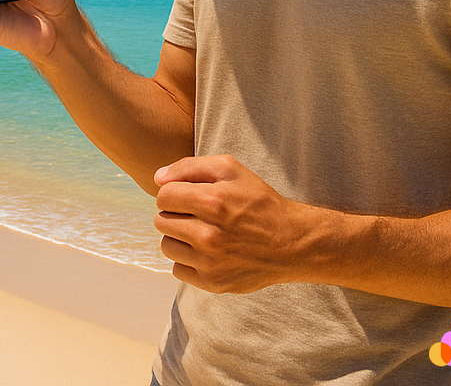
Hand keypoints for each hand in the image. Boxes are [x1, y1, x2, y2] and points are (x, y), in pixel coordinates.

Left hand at [153, 154, 312, 292]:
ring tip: (202, 233)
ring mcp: (211, 263)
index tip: (188, 197)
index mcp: (213, 202)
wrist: (292, 243)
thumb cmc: (259, 202)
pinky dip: (188, 261)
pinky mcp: (214, 283)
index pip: (163, 196)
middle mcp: (209, 235)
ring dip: (179, 238)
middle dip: (175, 215)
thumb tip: (158, 178)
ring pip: (167, 246)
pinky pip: (177, 270)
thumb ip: (190, 166)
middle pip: (161, 221)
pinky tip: (207, 252)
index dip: (173, 193)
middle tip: (198, 215)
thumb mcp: (231, 169)